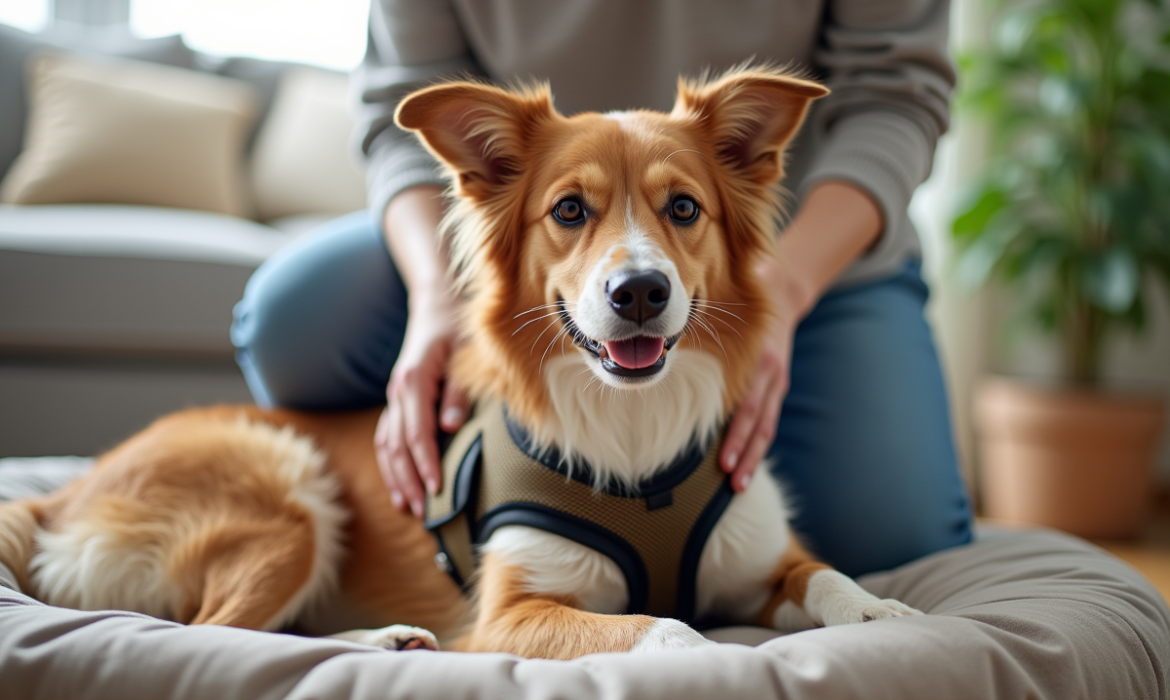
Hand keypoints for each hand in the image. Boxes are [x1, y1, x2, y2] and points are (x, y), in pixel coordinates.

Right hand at [374, 291, 469, 516]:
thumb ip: (458, 392)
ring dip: (396, 477)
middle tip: (422, 512)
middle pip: (397, 445)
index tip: (438, 489)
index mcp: (414, 381)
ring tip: (407, 507)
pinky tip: (399, 485)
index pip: (417, 433)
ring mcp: (394, 396)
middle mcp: (398, 391)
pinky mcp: (397, 400)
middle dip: (408, 480)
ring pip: (387, 444)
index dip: (427, 463)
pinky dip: (391, 463)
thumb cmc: (458, 327)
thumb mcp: (467, 355)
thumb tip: (450, 428)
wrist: (437, 303)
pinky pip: (387, 436)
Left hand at [719, 254, 808, 491]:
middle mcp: (773, 376)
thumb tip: (761, 262)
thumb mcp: (765, 275)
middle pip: (758, 423)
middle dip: (745, 453)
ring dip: (752, 456)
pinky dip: (756, 444)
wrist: (790, 295)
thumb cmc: (764, 288)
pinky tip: (743, 466)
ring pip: (765, 428)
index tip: (725, 455)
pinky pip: (765, 421)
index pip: (751, 402)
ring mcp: (776, 385)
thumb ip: (763, 272)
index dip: (740, 430)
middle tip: (730, 481)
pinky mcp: (773, 389)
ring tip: (737, 485)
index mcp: (766, 357)